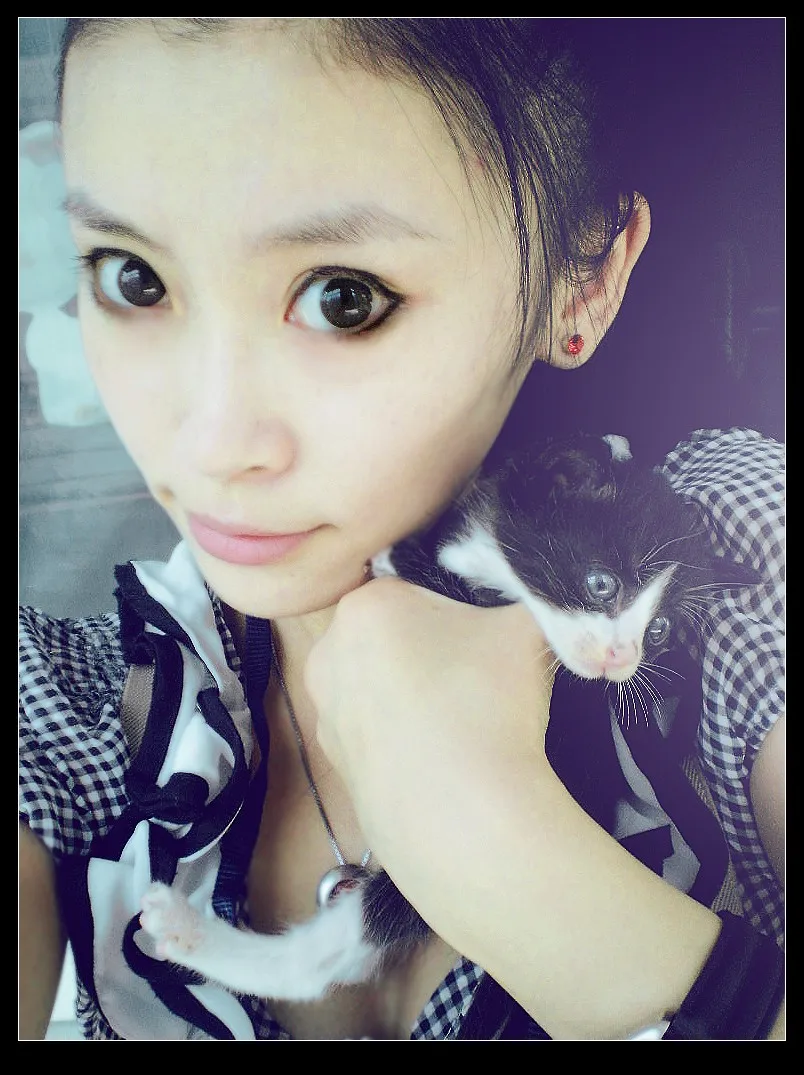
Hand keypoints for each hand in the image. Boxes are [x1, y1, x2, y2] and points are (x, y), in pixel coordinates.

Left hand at [304, 576, 555, 940]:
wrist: (462, 817)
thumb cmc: (487, 706)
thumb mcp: (528, 628)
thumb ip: (532, 601)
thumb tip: (548, 602)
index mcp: (366, 604)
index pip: (413, 587)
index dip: (454, 607)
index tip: (484, 635)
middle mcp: (329, 652)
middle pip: (391, 634)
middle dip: (430, 648)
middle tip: (477, 676)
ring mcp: (326, 711)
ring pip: (380, 685)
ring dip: (414, 695)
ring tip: (463, 721)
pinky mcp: (334, 763)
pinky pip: (376, 734)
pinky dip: (404, 739)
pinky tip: (444, 757)